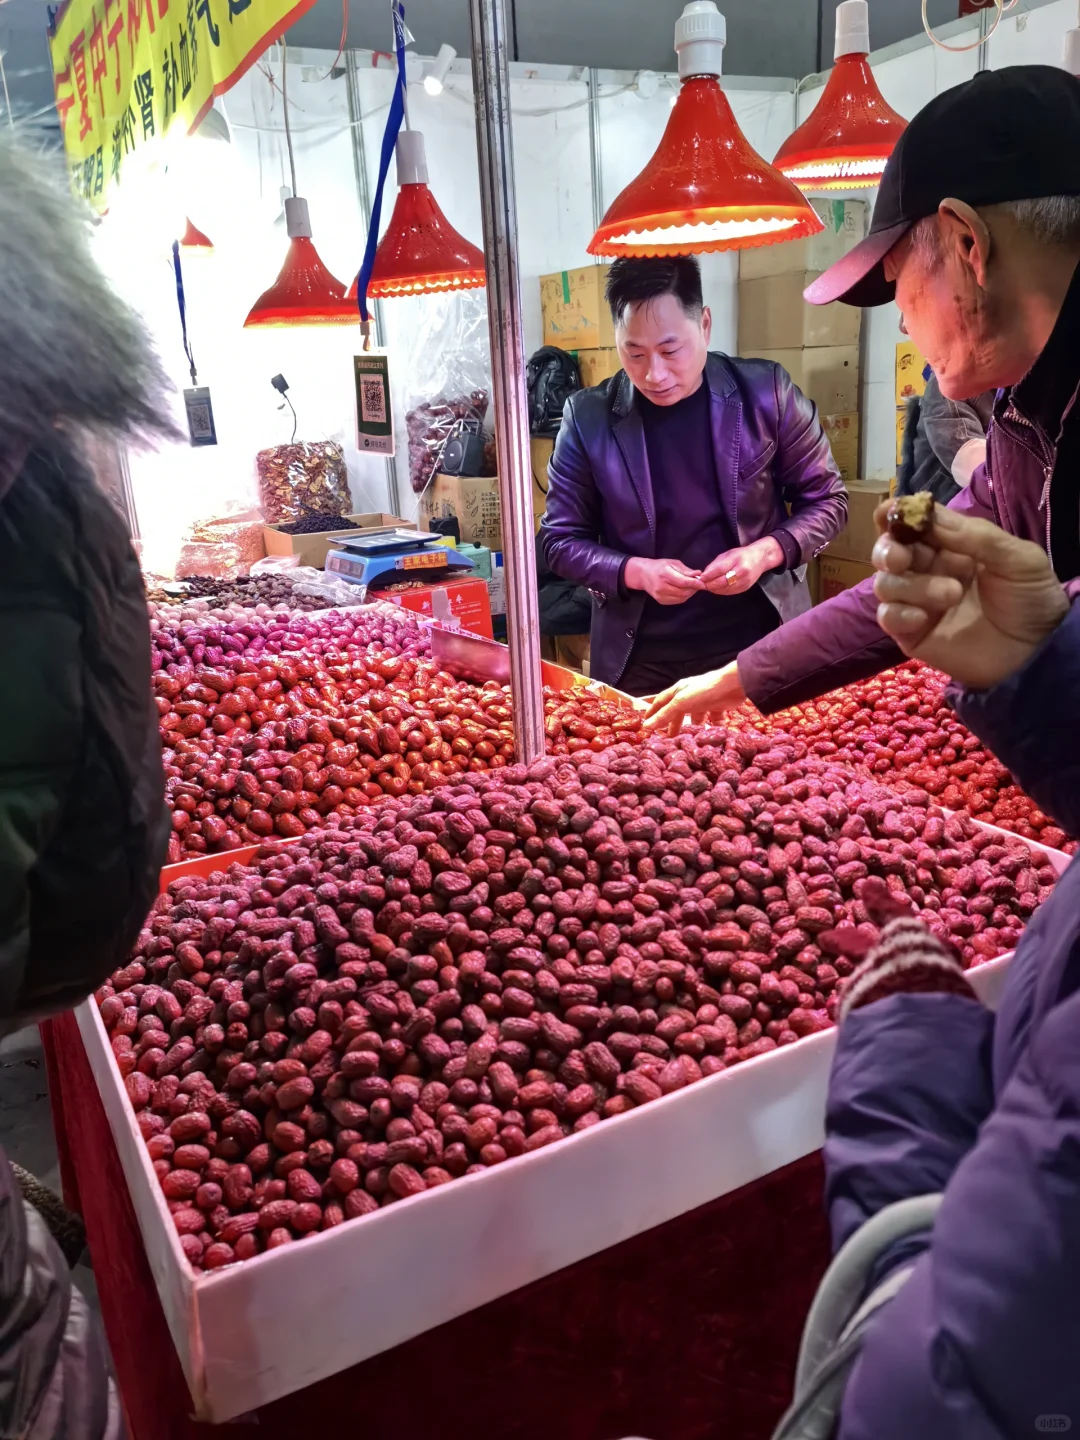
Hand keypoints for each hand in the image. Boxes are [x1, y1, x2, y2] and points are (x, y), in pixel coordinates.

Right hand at [624, 556, 703, 604]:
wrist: (643, 575)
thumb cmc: (659, 566)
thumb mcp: (672, 563)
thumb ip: (685, 570)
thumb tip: (698, 574)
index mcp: (664, 574)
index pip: (683, 582)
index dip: (695, 583)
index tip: (703, 583)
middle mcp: (661, 587)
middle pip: (683, 592)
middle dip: (693, 588)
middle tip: (698, 583)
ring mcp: (660, 596)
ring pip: (682, 598)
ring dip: (690, 593)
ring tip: (691, 586)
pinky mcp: (661, 601)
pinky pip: (678, 601)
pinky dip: (684, 596)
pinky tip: (683, 590)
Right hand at [642, 659, 745, 733]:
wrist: (733, 685)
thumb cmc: (703, 690)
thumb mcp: (680, 703)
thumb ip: (665, 715)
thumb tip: (647, 726)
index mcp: (678, 690)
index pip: (660, 702)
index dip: (653, 712)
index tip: (647, 724)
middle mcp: (690, 695)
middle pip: (678, 712)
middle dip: (674, 725)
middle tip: (669, 739)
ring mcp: (704, 701)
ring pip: (696, 718)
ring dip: (694, 729)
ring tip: (690, 742)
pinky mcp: (718, 706)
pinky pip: (713, 720)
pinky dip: (713, 728)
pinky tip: (712, 738)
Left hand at [701, 537, 782, 594]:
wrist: (761, 559)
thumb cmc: (742, 554)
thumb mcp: (728, 554)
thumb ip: (715, 564)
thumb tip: (704, 575)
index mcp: (737, 559)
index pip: (720, 569)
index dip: (709, 575)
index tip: (700, 577)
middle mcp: (742, 571)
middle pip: (722, 581)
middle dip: (710, 584)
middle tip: (702, 584)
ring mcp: (745, 581)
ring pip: (725, 589)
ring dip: (714, 589)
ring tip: (708, 586)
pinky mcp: (745, 588)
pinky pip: (730, 592)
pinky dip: (721, 591)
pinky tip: (716, 588)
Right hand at [872, 502, 1068, 689]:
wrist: (1037, 651)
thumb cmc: (1031, 599)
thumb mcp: (1017, 557)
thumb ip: (975, 535)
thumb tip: (928, 515)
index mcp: (951, 546)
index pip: (914, 524)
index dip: (896, 515)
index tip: (889, 513)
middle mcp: (928, 570)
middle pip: (888, 551)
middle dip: (888, 550)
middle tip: (902, 558)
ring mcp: (917, 603)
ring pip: (885, 583)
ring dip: (912, 586)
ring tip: (951, 595)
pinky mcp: (911, 634)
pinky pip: (887, 616)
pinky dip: (899, 613)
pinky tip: (923, 618)